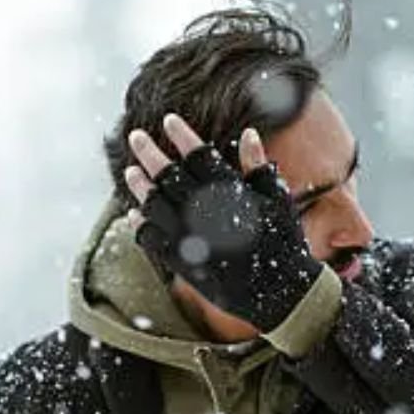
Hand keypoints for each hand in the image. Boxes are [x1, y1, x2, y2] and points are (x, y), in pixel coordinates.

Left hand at [124, 113, 323, 332]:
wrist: (280, 294)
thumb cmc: (283, 243)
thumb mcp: (278, 201)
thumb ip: (259, 167)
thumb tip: (248, 133)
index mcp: (230, 194)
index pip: (199, 156)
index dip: (182, 136)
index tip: (168, 120)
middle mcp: (206, 214)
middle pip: (169, 176)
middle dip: (150, 153)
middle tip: (135, 136)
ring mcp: (191, 239)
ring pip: (155, 205)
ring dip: (140, 186)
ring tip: (130, 171)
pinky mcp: (184, 263)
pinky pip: (153, 240)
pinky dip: (141, 225)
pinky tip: (135, 213)